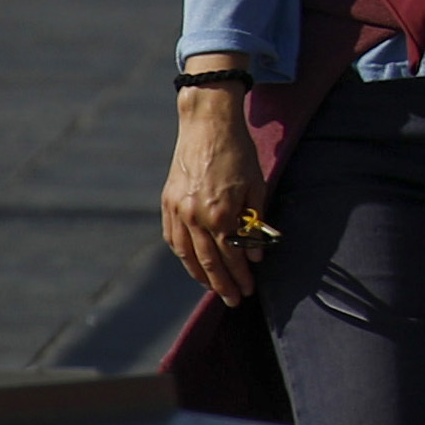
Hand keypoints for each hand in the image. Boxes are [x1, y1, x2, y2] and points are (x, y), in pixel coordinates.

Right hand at [159, 90, 266, 304]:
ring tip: (213, 288)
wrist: (207, 125)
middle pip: (208, 260)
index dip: (240, 275)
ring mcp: (177, 210)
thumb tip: (255, 254)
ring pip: (187, 253)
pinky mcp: (167, 202)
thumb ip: (255, 222)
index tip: (249, 289)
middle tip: (233, 300)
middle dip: (221, 284)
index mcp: (219, 213)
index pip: (231, 255)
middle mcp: (194, 216)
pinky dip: (183, 254)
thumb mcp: (257, 186)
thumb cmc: (239, 153)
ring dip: (200, 274)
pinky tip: (192, 263)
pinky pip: (173, 238)